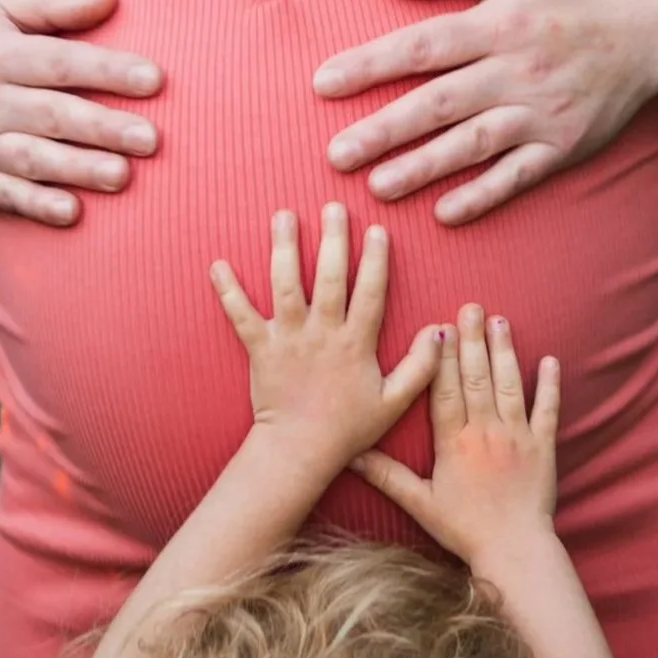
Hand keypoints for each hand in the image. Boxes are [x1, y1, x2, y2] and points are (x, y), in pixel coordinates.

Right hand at [0, 0, 162, 225]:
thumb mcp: (0, 10)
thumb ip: (54, 4)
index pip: (57, 62)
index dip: (105, 70)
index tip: (154, 79)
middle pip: (49, 115)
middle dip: (101, 127)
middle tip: (150, 139)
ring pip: (32, 159)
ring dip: (77, 168)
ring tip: (123, 175)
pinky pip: (7, 195)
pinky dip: (37, 206)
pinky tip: (72, 212)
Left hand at [209, 204, 443, 471]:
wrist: (299, 451)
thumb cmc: (349, 429)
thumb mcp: (395, 401)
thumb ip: (420, 366)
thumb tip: (439, 332)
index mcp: (356, 343)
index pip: (370, 292)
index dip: (375, 259)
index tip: (378, 229)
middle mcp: (322, 333)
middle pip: (329, 277)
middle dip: (332, 238)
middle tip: (333, 206)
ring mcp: (288, 339)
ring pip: (286, 285)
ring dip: (284, 248)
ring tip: (283, 216)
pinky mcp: (259, 349)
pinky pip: (240, 315)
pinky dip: (227, 290)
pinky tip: (218, 264)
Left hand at [311, 0, 657, 224]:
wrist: (649, 27)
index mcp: (497, 23)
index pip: (422, 46)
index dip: (371, 64)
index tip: (324, 83)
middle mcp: (515, 70)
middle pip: (439, 103)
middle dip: (384, 129)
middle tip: (335, 153)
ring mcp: (540, 112)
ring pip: (473, 144)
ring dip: (424, 168)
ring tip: (378, 186)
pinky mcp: (564, 145)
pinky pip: (519, 176)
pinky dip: (484, 195)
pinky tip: (445, 213)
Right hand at [353, 305, 560, 565]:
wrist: (513, 551)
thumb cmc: (464, 530)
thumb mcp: (419, 504)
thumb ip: (387, 476)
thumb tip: (350, 456)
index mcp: (453, 442)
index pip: (443, 390)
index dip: (441, 358)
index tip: (439, 327)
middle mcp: (485, 431)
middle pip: (476, 377)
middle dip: (473, 340)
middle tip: (471, 306)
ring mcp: (517, 436)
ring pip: (509, 384)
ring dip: (504, 351)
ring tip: (500, 321)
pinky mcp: (543, 447)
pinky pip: (547, 409)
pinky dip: (549, 384)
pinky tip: (549, 360)